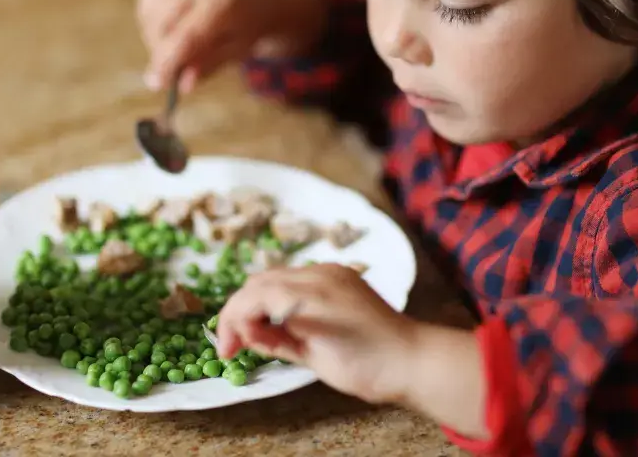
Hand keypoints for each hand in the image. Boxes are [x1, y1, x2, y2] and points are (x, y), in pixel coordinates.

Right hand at [135, 0, 326, 92]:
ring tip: (181, 39)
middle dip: (162, 51)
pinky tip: (174, 19)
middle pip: (161, 26)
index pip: (183, 38)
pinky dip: (153, 16)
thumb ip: (207, 66)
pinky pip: (146, 0)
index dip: (166, 63)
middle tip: (174, 65)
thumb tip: (181, 86)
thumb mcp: (235, 51)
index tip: (158, 83)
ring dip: (156, 35)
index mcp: (222, 2)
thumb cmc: (246, 27)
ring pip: (149, 14)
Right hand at [216, 264, 416, 403]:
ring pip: (276, 277)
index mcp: (311, 295)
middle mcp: (318, 275)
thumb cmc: (366, 366)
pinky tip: (280, 320)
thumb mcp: (314, 358)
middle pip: (260, 282)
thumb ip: (276, 340)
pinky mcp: (340, 276)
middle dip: (240, 310)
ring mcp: (330, 272)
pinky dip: (280, 296)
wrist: (411, 359)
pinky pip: (297, 278)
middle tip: (233, 344)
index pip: (254, 296)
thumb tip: (246, 333)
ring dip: (258, 301)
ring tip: (255, 335)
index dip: (232, 321)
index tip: (225, 350)